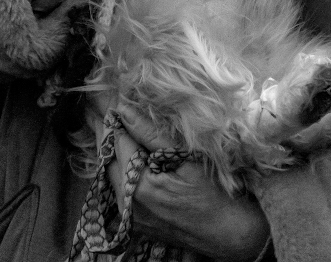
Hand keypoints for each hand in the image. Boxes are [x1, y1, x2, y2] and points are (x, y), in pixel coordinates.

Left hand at [109, 104, 270, 261]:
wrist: (222, 232)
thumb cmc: (209, 192)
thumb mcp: (184, 158)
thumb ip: (150, 134)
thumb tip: (125, 110)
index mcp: (137, 184)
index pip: (117, 141)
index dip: (114, 116)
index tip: (112, 97)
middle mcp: (127, 202)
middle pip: (107, 157)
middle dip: (108, 131)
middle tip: (109, 105)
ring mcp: (129, 214)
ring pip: (110, 172)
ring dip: (113, 149)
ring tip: (117, 125)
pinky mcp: (134, 221)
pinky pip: (118, 188)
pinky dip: (120, 167)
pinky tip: (129, 153)